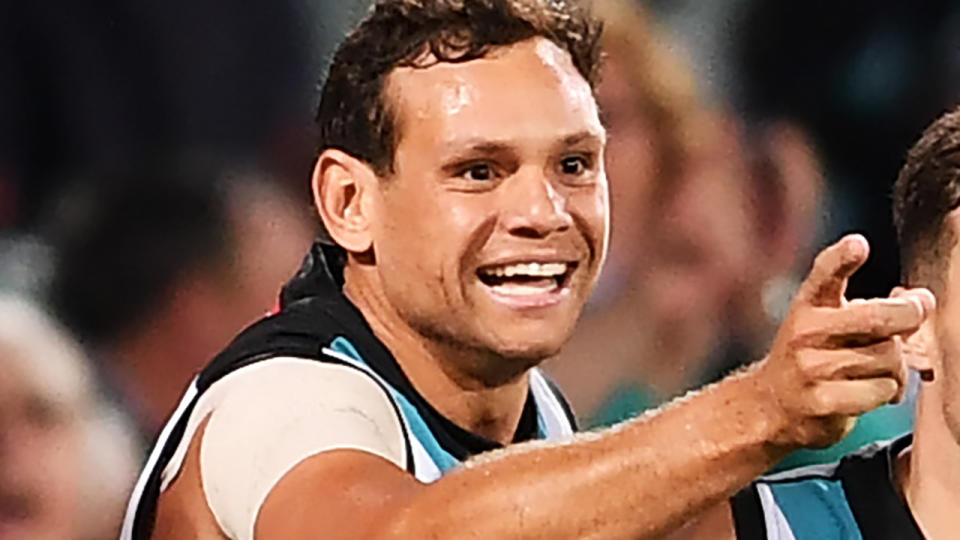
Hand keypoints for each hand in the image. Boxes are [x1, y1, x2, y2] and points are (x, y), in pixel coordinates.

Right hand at [753, 234, 933, 448]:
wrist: (774, 404)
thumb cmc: (815, 358)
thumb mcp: (837, 325)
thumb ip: (881, 309)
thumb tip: (924, 299)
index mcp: (809, 305)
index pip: (825, 275)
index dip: (842, 259)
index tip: (858, 245)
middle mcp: (804, 331)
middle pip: (875, 317)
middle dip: (908, 314)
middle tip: (915, 314)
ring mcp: (809, 367)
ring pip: (887, 357)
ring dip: (897, 367)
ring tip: (882, 372)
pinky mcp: (819, 400)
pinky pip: (881, 390)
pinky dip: (887, 393)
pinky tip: (870, 393)